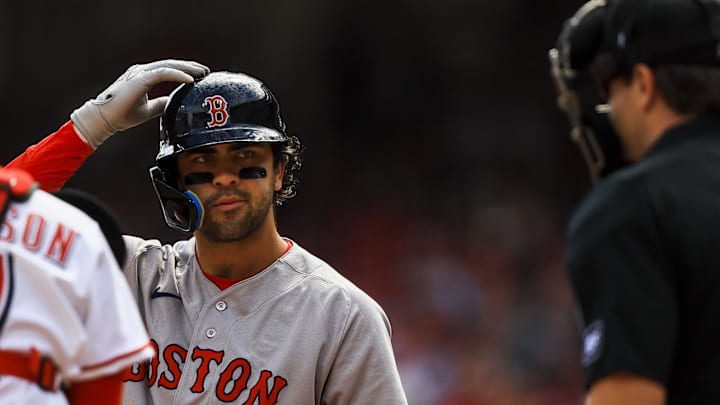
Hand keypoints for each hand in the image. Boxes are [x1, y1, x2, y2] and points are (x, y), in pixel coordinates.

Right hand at [71, 59, 209, 147]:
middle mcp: (142, 71)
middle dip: (190, 67)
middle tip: (206, 71)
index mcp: (144, 76)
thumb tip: (175, 103)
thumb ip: (162, 104)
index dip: (185, 71)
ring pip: (169, 66)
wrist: (104, 119)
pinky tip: (190, 80)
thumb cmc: (122, 114)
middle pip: (171, 65)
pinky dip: (178, 75)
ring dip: (187, 69)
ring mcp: (140, 73)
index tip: (200, 76)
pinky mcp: (140, 79)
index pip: (169, 69)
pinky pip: (163, 73)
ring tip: (202, 73)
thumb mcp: (149, 109)